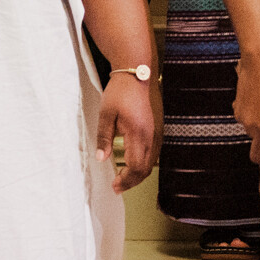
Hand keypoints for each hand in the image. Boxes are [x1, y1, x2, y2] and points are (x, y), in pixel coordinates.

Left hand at [96, 69, 160, 193]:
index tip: (114, 186)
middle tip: (118, 186)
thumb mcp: (106, 114)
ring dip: (138, 173)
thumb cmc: (121, 91)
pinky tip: (133, 162)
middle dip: (132, 181)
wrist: (138, 72)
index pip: (136, 167)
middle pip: (146, 169)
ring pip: (152, 162)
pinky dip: (144, 162)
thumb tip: (101, 159)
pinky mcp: (158, 127)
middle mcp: (152, 136)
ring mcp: (157, 132)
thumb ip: (104, 138)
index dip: (126, 180)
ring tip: (124, 177)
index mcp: (139, 134)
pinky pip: (154, 152)